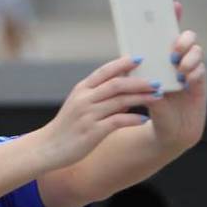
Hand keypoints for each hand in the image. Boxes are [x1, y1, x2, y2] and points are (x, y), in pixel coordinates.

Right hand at [40, 57, 159, 170]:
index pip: (105, 71)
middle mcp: (84, 99)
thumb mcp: (79, 106)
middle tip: (158, 80)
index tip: (141, 58)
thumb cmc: (66, 127)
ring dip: (142, 98)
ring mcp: (88, 115)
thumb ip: (101, 98)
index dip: (123, 63)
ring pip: (120, 101)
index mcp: (81, 89)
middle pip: (116, 84)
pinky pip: (117, 121)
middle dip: (140, 81)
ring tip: (158, 97)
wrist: (48, 148)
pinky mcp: (92, 132)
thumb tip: (127, 94)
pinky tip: (144, 120)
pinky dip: (132, 119)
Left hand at [146, 2, 206, 149]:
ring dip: (189, 57)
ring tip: (179, 68)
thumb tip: (135, 59)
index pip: (166, 32)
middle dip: (183, 38)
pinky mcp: (199, 83)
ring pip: (196, 52)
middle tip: (174, 49)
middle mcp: (177, 59)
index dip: (172, 16)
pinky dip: (194, 73)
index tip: (174, 4)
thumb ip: (140, 73)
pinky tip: (187, 79)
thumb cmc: (151, 106)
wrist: (168, 130)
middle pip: (186, 37)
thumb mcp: (140, 88)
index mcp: (160, 56)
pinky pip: (200, 70)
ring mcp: (190, 70)